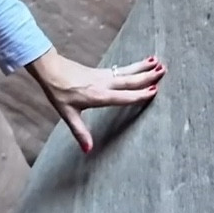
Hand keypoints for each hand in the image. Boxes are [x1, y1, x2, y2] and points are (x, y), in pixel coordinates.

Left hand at [24, 49, 165, 153]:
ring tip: (158, 62)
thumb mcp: (68, 114)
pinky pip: (121, 69)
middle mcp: (104, 84)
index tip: (154, 90)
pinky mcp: (100, 71)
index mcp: (99, 96)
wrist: (50, 69)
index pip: (123, 96)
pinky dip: (133, 66)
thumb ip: (80, 132)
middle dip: (147, 76)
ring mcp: (103, 76)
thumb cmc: (59, 92)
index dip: (138, 94)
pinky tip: (141, 64)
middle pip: (129, 80)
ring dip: (143, 67)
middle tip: (163, 71)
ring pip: (127, 71)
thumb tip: (88, 150)